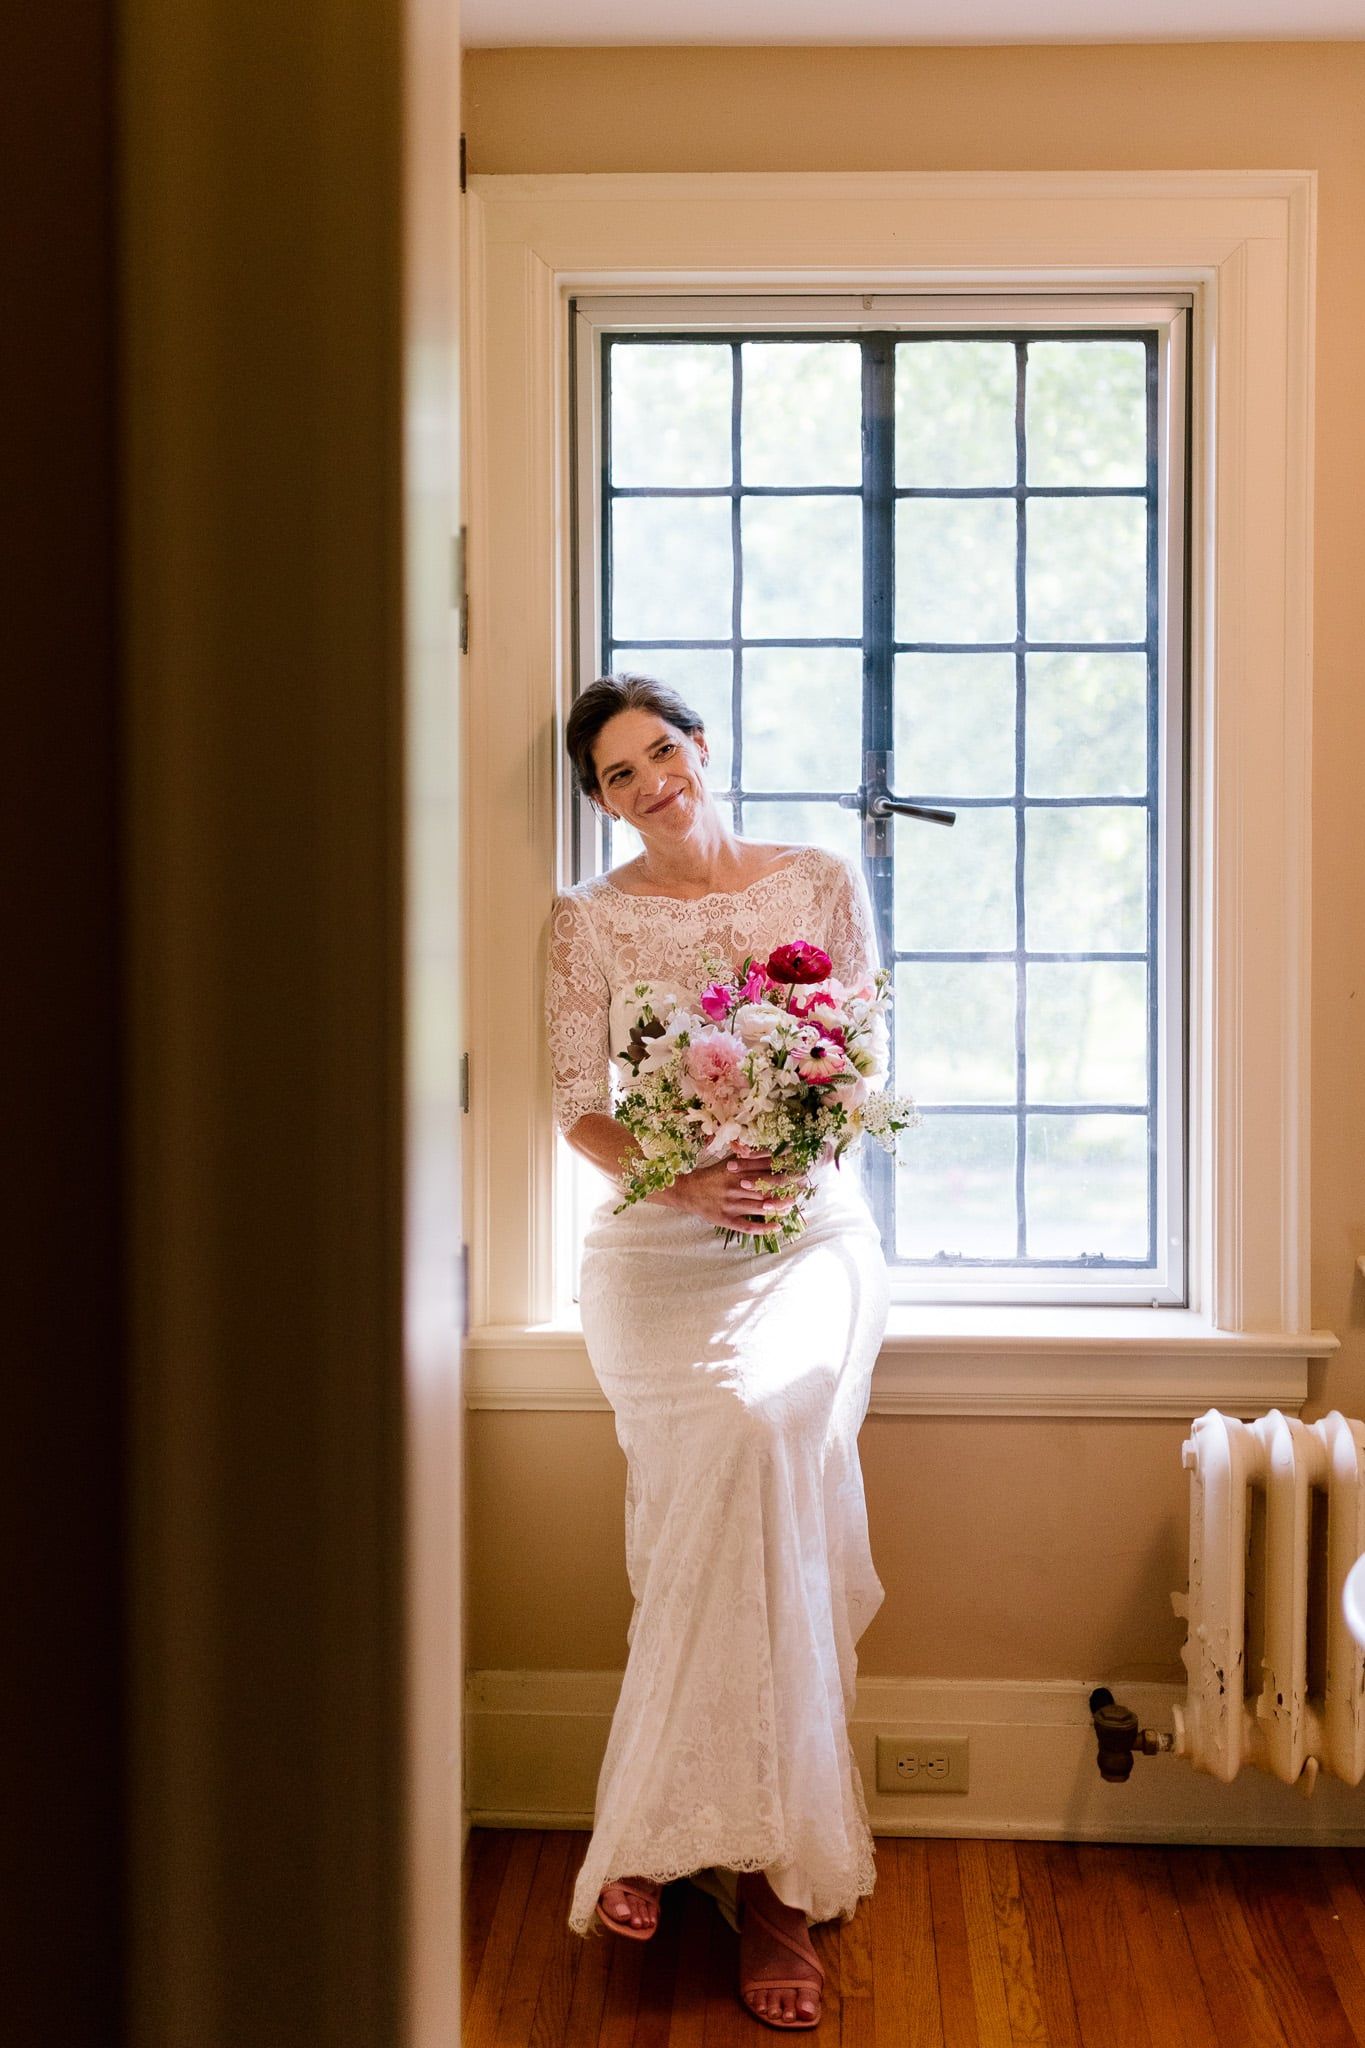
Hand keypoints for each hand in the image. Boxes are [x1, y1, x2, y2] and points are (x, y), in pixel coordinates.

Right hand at [662, 1146, 811, 1231]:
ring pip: (760, 1206)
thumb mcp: (729, 1162)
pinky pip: (747, 1225)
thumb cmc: (712, 1176)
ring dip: (778, 1207)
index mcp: (737, 1170)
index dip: (784, 1170)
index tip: (799, 1171)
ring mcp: (731, 1204)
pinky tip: (776, 1226)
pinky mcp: (726, 1219)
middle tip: (800, 1189)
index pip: (765, 1169)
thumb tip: (773, 1151)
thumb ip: (749, 1158)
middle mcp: (735, 1186)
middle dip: (785, 1189)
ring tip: (791, 1206)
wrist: (687, 1191)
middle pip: (766, 1188)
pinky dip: (763, 1228)